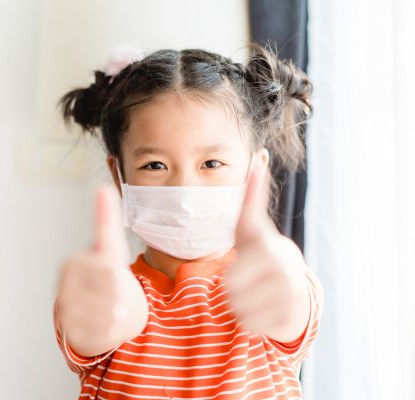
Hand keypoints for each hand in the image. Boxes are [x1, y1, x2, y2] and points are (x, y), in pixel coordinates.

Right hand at [55, 185, 148, 356]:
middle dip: (121, 297)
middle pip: (111, 295)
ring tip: (111, 308)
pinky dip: (112, 330)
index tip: (114, 275)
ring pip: (108, 316)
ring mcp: (65, 312)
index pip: (110, 272)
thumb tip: (103, 188)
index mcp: (72, 264)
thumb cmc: (105, 274)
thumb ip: (106, 218)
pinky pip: (103, 334)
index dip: (120, 278)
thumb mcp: (109, 246)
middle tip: (114, 295)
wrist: (94, 309)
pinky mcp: (71, 334)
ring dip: (117, 314)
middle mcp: (64, 288)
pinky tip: (107, 322)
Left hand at [226, 164, 310, 341]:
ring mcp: (290, 298)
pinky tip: (263, 308)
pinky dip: (251, 322)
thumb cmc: (261, 252)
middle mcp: (283, 274)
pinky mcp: (291, 319)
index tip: (245, 270)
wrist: (294, 284)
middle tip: (247, 283)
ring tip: (255, 294)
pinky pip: (251, 328)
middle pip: (232, 298)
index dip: (231, 278)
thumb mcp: (251, 227)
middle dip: (232, 293)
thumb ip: (251, 197)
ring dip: (240, 307)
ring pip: (240, 314)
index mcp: (269, 250)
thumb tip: (259, 157)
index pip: (231, 280)